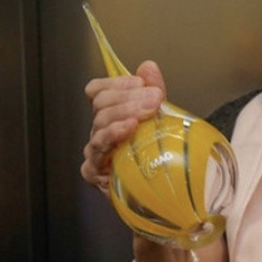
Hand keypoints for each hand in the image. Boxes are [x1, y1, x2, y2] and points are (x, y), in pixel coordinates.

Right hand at [81, 60, 166, 191]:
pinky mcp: (95, 172)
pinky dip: (114, 134)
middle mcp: (99, 132)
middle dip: (129, 97)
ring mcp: (95, 152)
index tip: (140, 82)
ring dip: (126, 112)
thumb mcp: (163, 120)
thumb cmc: (161, 158)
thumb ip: (154, 91)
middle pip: (100, 104)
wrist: (167, 196)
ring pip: (100, 123)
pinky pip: (98, 150)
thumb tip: (148, 65)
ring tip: (149, 110)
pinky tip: (130, 128)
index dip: (116, 83)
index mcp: (112, 116)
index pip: (98, 91)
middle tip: (156, 98)